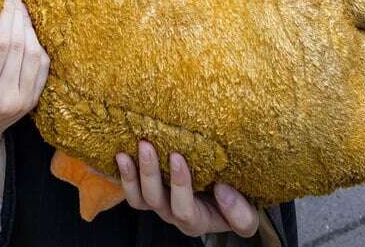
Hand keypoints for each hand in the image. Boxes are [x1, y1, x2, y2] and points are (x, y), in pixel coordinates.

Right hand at [0, 0, 49, 150]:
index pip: (0, 45)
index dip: (5, 16)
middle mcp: (4, 97)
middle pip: (19, 46)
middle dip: (17, 15)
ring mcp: (22, 101)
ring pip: (34, 54)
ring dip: (29, 27)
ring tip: (20, 8)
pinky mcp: (32, 101)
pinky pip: (42, 66)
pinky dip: (37, 44)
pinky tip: (28, 29)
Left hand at [115, 142, 259, 238]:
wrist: (227, 200)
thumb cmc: (237, 204)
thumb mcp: (247, 214)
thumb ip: (240, 212)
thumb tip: (221, 189)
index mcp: (197, 220)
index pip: (184, 209)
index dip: (179, 184)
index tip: (177, 157)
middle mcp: (174, 213)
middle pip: (155, 201)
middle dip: (149, 173)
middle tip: (147, 144)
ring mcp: (159, 203)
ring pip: (139, 198)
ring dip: (130, 174)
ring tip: (124, 152)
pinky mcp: (149, 192)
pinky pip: (131, 190)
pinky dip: (123, 174)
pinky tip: (118, 153)